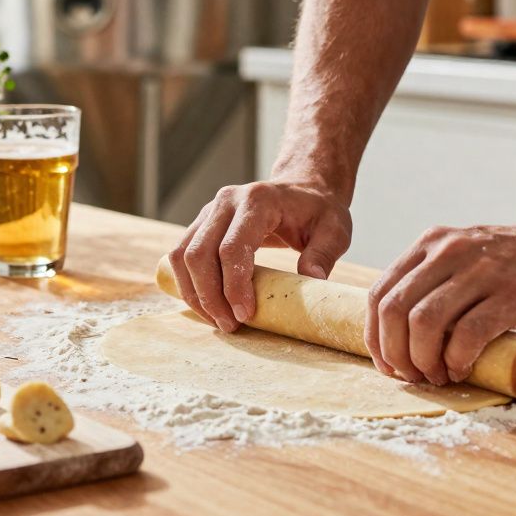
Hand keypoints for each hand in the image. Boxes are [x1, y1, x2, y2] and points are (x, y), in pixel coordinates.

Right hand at [167, 181, 351, 331]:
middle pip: (199, 254)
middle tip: (230, 325)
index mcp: (257, 201)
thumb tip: (312, 280)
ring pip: (182, 256)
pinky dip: (189, 284)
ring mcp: (209, 211)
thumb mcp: (334, 229)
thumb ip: (324, 253)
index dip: (234, 286)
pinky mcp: (201, 224)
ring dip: (195, 294)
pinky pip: (181, 255)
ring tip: (218, 320)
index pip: (232, 248)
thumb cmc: (318, 211)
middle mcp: (226, 202)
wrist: (302, 189)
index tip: (246, 315)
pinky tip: (207, 305)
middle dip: (210, 296)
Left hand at [366, 215, 515, 385]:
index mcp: (431, 244)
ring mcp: (481, 271)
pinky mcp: (513, 294)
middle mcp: (449, 251)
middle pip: (394, 311)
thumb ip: (435, 280)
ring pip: (424, 323)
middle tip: (412, 376)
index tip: (388, 365)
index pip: (379, 294)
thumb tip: (401, 334)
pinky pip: (468, 334)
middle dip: (395, 354)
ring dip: (423, 361)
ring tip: (439, 376)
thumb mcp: (466, 256)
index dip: (375, 337)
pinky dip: (457, 360)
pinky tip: (463, 370)